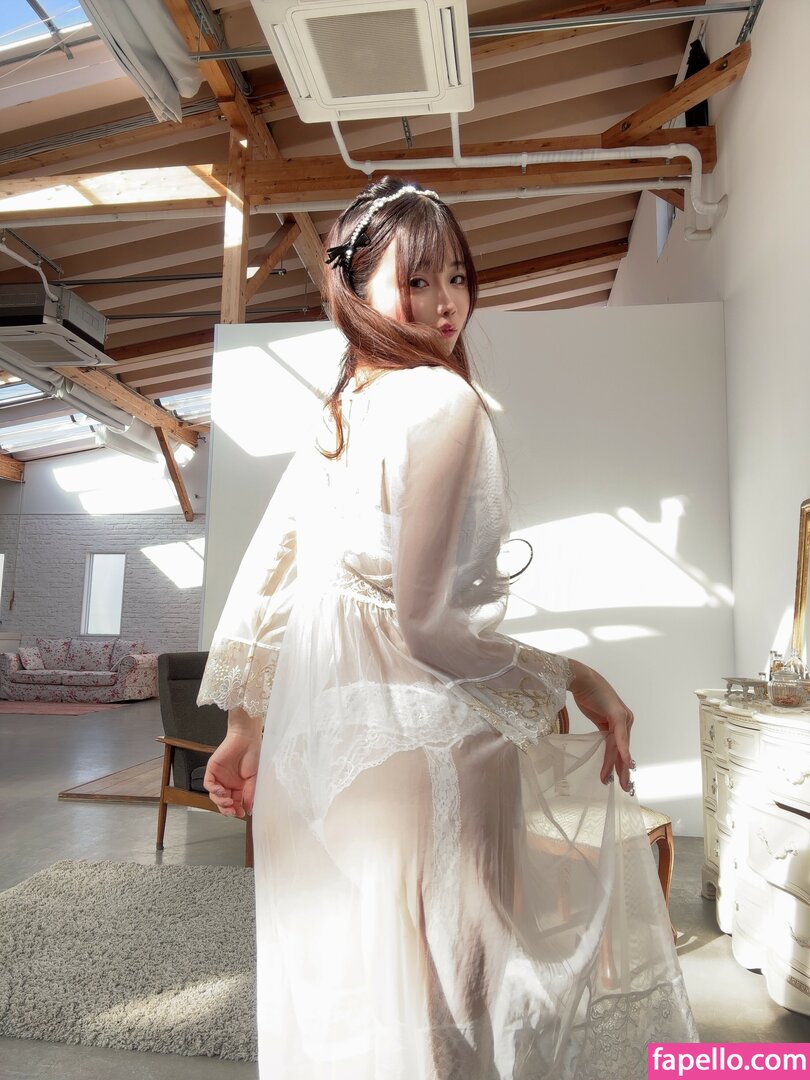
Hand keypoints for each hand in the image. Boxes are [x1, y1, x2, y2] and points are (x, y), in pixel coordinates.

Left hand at [203, 731, 260, 818]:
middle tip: (233, 811)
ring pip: (214, 796)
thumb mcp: (253, 778)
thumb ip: (249, 793)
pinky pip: (208, 784)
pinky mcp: (212, 770)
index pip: (234, 802)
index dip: (236, 810)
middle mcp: (228, 782)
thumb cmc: (253, 755)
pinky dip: (214, 790)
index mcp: (238, 785)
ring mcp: (219, 777)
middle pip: (223, 801)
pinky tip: (222, 791)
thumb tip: (248, 809)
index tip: (241, 813)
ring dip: (220, 801)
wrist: (246, 738)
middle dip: (227, 809)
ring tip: (229, 801)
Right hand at [568, 660, 633, 791]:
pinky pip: (619, 737)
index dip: (619, 765)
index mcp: (621, 722)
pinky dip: (621, 750)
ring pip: (619, 747)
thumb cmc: (587, 695)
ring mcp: (623, 718)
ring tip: (615, 780)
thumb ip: (603, 730)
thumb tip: (602, 744)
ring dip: (616, 764)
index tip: (617, 779)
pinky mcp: (618, 715)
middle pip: (623, 750)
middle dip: (623, 770)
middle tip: (624, 787)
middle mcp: (625, 721)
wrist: (582, 680)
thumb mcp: (597, 717)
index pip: (620, 748)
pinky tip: (624, 762)